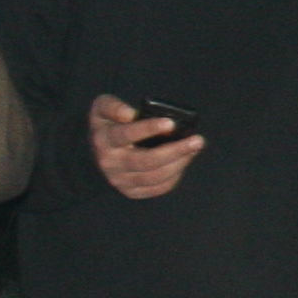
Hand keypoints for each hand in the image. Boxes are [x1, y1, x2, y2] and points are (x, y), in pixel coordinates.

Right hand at [88, 93, 202, 198]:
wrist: (99, 151)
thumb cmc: (109, 124)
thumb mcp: (102, 107)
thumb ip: (113, 106)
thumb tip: (130, 114)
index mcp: (103, 140)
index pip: (125, 135)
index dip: (147, 129)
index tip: (170, 123)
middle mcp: (110, 163)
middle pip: (144, 161)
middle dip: (174, 151)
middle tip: (198, 140)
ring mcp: (120, 180)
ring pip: (154, 176)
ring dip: (179, 163)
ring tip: (194, 148)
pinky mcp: (131, 191)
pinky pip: (158, 188)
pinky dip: (175, 175)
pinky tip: (184, 161)